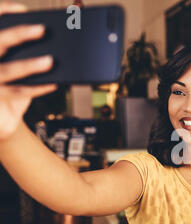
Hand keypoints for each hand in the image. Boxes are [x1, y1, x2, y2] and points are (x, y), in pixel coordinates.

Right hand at [0, 2, 56, 140]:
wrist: (0, 114)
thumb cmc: (10, 80)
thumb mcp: (13, 61)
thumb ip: (24, 50)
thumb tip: (49, 37)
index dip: (2, 11)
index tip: (22, 9)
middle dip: (19, 34)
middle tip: (42, 29)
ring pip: (7, 70)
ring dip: (29, 65)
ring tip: (50, 61)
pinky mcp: (0, 96)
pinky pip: (19, 91)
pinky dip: (38, 87)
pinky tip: (53, 83)